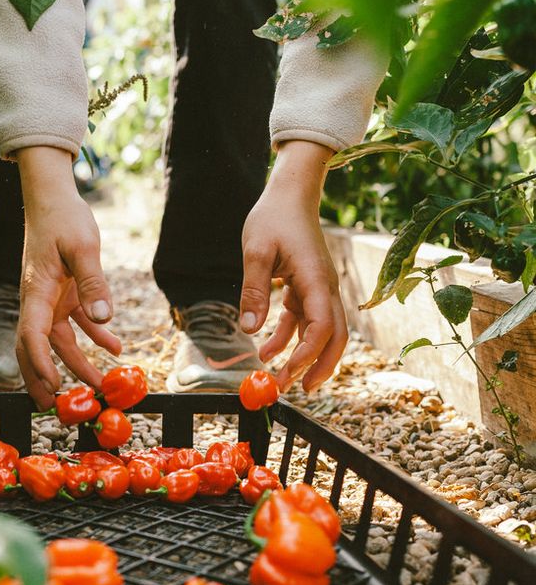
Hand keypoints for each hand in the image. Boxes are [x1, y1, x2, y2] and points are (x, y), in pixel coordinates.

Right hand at [15, 147, 120, 407]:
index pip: (31, 335)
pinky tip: (116, 348)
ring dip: (75, 363)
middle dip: (43, 378)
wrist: (53, 195)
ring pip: (59, 340)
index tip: (51, 385)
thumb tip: (104, 320)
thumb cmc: (63, 217)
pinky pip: (78, 321)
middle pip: (36, 348)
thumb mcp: (83, 247)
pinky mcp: (65, 291)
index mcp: (36, 291)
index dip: (38, 364)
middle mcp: (38, 299)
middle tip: (55, 408)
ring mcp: (51, 297)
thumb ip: (94, 284)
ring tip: (96, 386)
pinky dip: (95, 336)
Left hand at [240, 140, 347, 392]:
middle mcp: (325, 288)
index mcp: (317, 279)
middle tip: (299, 390)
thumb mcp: (256, 250)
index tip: (288, 373)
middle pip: (335, 337)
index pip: (322, 327)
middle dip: (319, 366)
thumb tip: (250, 330)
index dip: (308, 354)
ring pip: (321, 332)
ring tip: (280, 380)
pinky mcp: (308, 287)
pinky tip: (266, 350)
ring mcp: (319, 289)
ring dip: (303, 357)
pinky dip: (289, 338)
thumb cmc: (274, 217)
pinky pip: (304, 320)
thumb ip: (254, 290)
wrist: (289, 193)